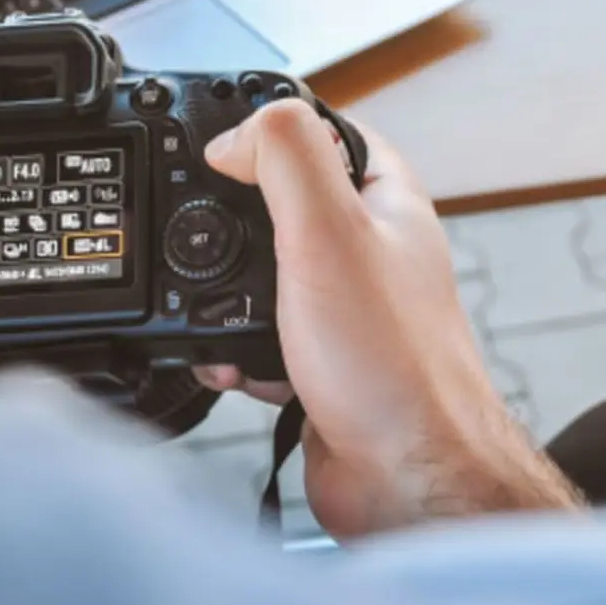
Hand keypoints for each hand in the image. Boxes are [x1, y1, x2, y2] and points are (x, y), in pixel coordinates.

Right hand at [196, 101, 581, 538]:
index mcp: (383, 199)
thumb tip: (232, 136)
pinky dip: (233, 347)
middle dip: (230, 221)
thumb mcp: (328, 230)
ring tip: (218, 314)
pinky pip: (258, 334)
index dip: (267, 126)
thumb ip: (284, 157)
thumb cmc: (391, 362)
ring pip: (260, 273)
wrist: (404, 478)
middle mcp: (367, 247)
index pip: (322, 129)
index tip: (220, 144)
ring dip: (223, 295)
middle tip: (201, 231)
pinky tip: (233, 365)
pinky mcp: (318, 357)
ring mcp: (343, 304)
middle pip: (279, 201)